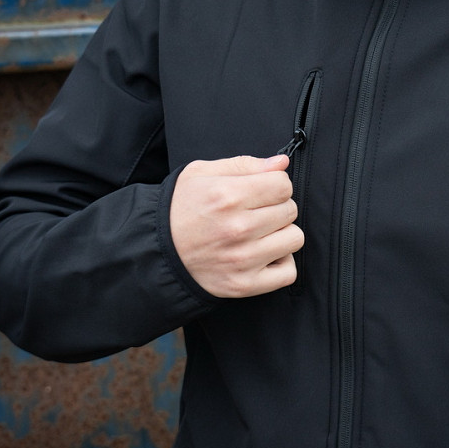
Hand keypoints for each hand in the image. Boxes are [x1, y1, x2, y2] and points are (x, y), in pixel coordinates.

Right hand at [169, 155, 303, 297]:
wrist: (155, 251)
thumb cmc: (179, 208)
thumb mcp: (202, 174)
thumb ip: (245, 164)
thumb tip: (281, 163)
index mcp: (228, 196)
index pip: (283, 184)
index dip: (274, 183)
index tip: (261, 190)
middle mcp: (238, 228)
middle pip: (290, 210)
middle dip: (276, 207)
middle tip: (254, 211)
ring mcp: (243, 259)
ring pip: (294, 238)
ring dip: (281, 234)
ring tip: (259, 233)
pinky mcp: (244, 284)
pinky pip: (288, 272)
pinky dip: (281, 263)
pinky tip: (263, 254)